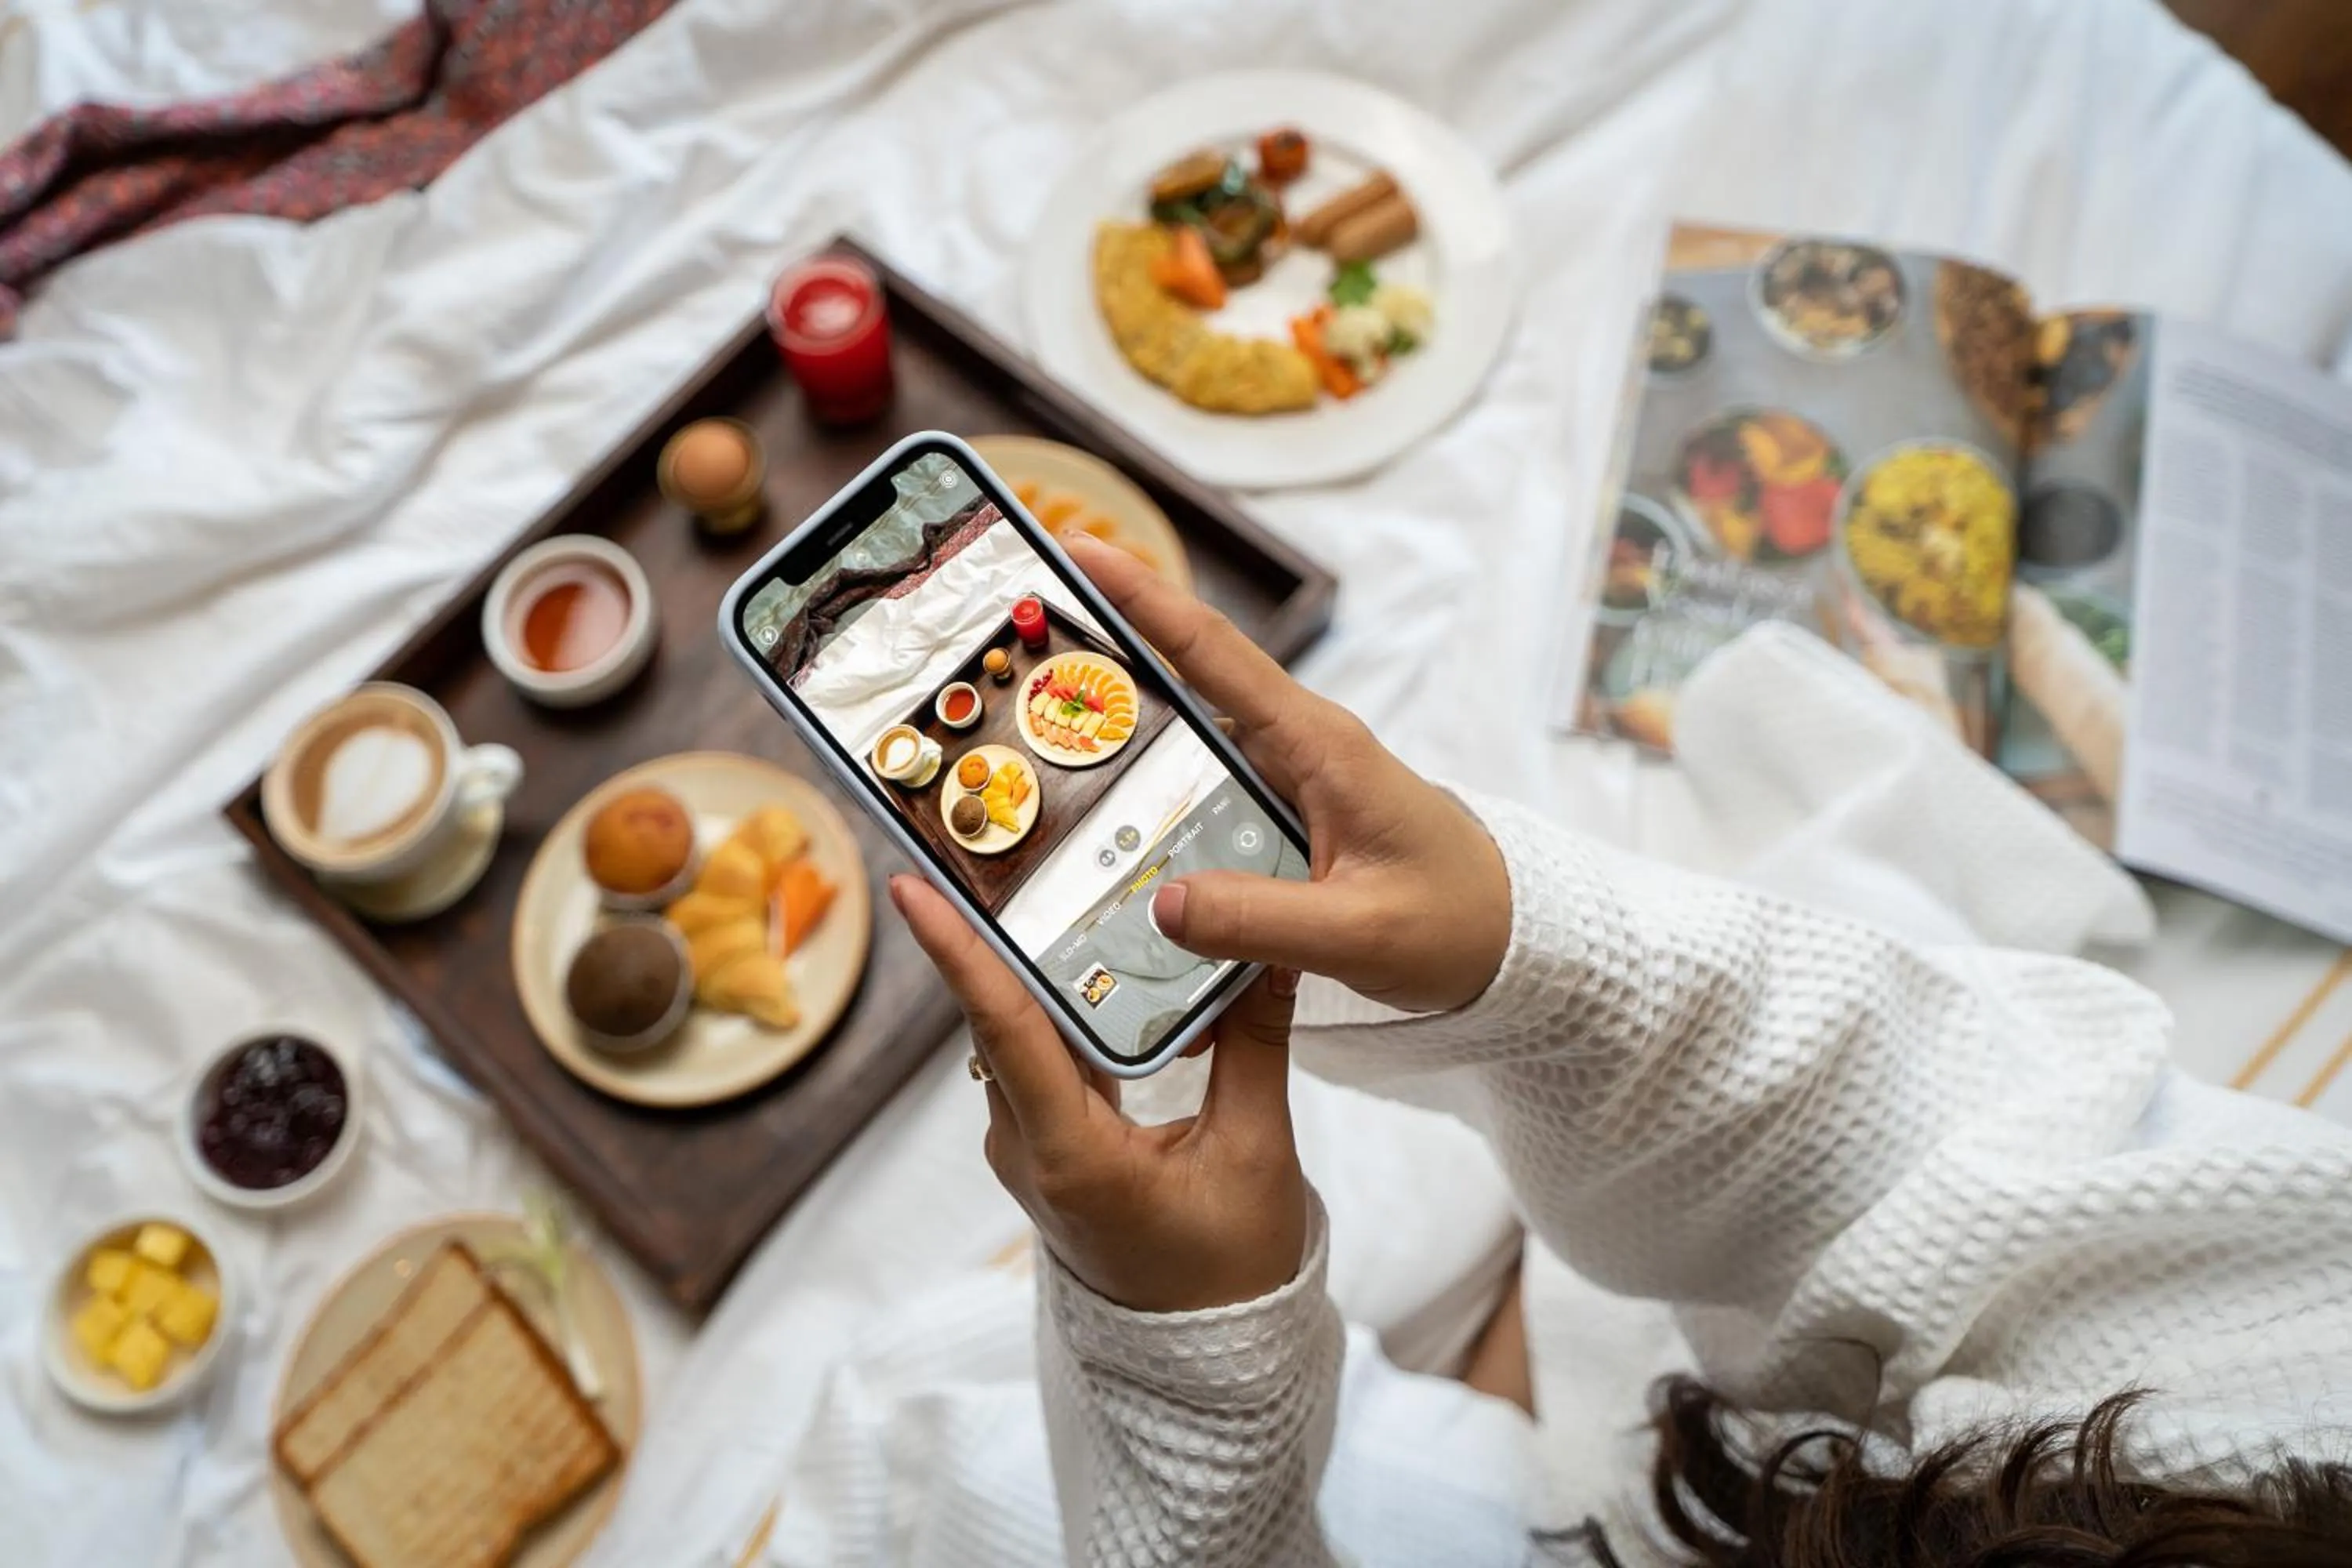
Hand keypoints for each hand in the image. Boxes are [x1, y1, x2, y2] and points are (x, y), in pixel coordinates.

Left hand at [893, 874, 1308, 1313]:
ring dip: (1029, 968)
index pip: (1005, 1032)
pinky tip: (1088, 964)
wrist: (1204, 1356)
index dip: (957, 955)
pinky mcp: (1041, 1149)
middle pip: (998, 1020)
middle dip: (991, 933)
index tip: (912, 892)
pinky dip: (1055, 1009)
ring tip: (1045, 888)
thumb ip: (1254, 1044)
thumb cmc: (1229, 1268)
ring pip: (1013, 1038)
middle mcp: (1027, 1149)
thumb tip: (1268, 952)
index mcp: (1071, 1155)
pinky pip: (1033, 1061)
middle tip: (993, 849)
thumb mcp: (1255, 1151)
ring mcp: (1025, 1151)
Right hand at [1063, 535, 1511, 1013]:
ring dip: (1116, 734)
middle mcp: (1296, 745)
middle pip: (1181, 681)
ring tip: (1030, 727)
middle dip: (1098, 654)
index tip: (1079, 549)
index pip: (1215, 653)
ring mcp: (1287, 777)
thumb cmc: (1456, 922)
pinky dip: (1148, 797)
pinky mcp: (1282, 815)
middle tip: (1014, 637)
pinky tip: (1099, 824)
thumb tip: (1164, 905)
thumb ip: (1265, 921)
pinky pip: (1201, 794)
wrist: (1514, 938)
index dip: (1143, 599)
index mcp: (1318, 745)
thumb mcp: (1362, 933)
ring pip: (1184, 743)